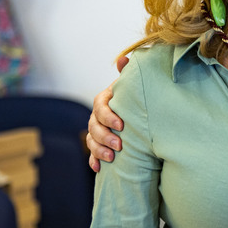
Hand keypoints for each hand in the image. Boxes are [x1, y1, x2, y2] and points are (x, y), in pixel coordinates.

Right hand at [86, 55, 129, 171]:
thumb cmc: (135, 96)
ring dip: (99, 150)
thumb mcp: (133, 84)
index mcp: (106, 99)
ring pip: (91, 140)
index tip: (121, 125)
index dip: (108, 116)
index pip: (100, 106)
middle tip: (119, 146)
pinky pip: (92, 153)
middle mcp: (97, 114)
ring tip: (111, 158)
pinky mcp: (99, 143)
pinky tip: (99, 168)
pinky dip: (93, 160)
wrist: (137, 109)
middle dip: (104, 136)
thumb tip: (124, 59)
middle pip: (93, 125)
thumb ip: (128, 73)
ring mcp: (96, 129)